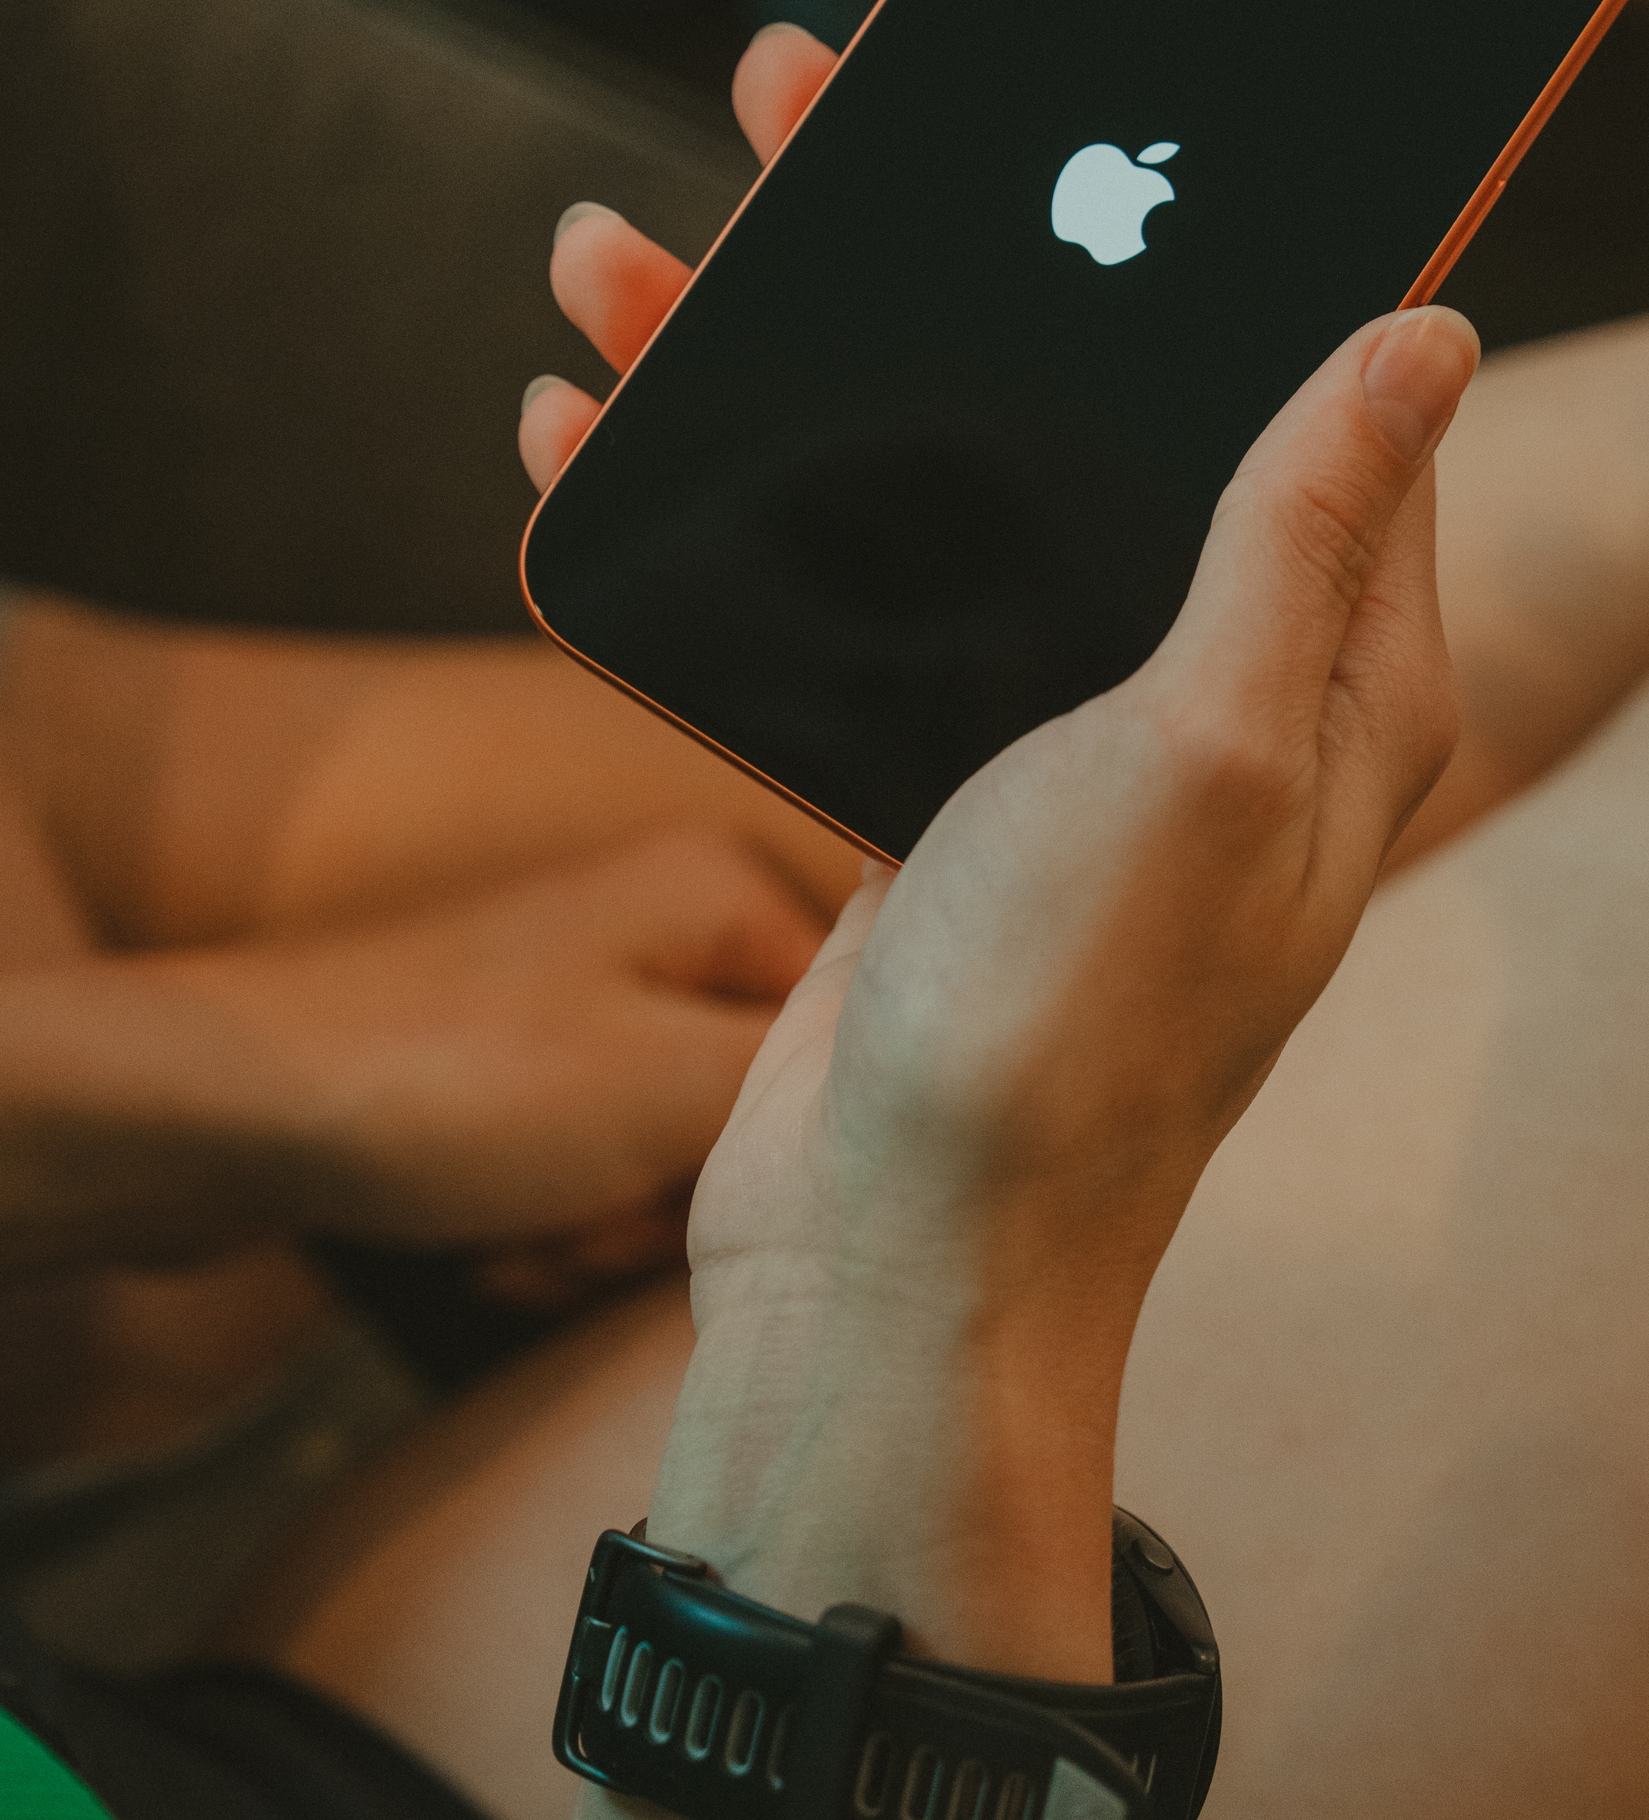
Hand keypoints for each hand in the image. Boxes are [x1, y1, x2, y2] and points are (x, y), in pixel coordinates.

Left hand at [3, 827, 824, 1277]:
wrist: (224, 1114)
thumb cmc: (445, 1077)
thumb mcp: (670, 1087)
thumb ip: (819, 1082)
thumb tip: (946, 1058)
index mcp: (717, 893)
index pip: (853, 1030)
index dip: (805, 1131)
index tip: (725, 1169)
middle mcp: (661, 930)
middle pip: (757, 1114)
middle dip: (674, 1199)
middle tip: (598, 1200)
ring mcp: (583, 1003)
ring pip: (666, 1167)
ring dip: (598, 1232)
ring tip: (523, 1215)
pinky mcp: (518, 1076)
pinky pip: (584, 1181)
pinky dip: (540, 1231)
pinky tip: (480, 1231)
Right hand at [526, 29, 1477, 1692]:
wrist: (894, 1262)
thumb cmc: (1072, 1024)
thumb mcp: (1208, 750)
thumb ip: (1298, 531)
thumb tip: (1431, 332)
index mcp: (1327, 666)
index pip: (1297, 393)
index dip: (1206, 240)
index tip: (1110, 107)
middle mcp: (1204, 680)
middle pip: (1072, 402)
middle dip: (928, 255)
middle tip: (797, 97)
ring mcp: (1051, 724)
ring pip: (921, 482)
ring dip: (768, 365)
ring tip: (619, 255)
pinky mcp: (922, 772)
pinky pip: (828, 592)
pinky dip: (713, 511)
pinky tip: (588, 433)